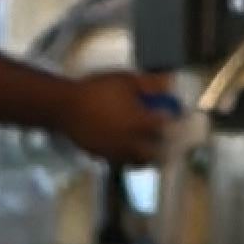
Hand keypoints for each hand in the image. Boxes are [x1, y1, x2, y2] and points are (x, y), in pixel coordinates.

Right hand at [54, 71, 176, 169]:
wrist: (65, 107)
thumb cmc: (96, 90)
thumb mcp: (125, 80)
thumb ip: (150, 84)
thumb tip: (169, 83)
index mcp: (140, 123)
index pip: (166, 126)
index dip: (174, 120)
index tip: (177, 115)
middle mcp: (132, 143)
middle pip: (156, 154)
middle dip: (165, 148)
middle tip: (169, 142)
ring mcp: (117, 153)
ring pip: (139, 162)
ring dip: (148, 156)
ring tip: (151, 149)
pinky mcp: (103, 158)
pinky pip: (122, 162)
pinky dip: (129, 158)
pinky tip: (128, 149)